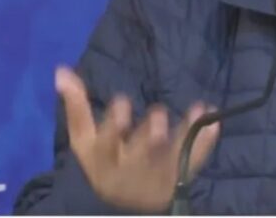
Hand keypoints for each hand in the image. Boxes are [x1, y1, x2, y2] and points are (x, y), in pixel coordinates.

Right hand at [55, 66, 219, 211]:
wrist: (126, 204)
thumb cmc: (105, 161)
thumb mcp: (85, 139)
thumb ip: (77, 107)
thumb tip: (61, 70)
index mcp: (103, 162)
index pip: (106, 146)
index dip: (114, 126)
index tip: (122, 102)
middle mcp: (129, 173)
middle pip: (140, 156)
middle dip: (150, 136)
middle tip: (159, 114)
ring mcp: (157, 178)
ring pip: (171, 157)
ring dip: (185, 134)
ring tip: (198, 112)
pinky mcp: (179, 178)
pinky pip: (195, 161)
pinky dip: (205, 142)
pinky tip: (214, 122)